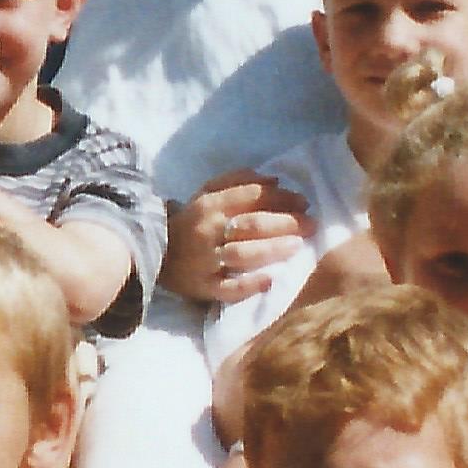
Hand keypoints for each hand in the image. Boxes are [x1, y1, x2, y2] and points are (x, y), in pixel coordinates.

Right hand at [162, 177, 309, 304]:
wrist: (156, 253)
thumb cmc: (192, 220)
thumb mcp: (207, 193)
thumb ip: (238, 181)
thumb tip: (274, 179)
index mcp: (209, 205)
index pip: (250, 196)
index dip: (281, 197)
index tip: (303, 201)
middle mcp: (207, 232)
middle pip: (251, 225)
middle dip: (285, 223)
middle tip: (310, 224)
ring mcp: (205, 262)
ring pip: (242, 254)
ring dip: (272, 249)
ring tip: (297, 246)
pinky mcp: (204, 288)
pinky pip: (229, 288)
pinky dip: (250, 284)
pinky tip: (272, 280)